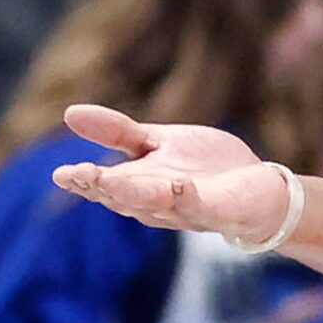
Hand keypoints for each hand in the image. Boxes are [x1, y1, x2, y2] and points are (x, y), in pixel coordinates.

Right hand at [49, 104, 294, 246]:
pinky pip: (200, 205)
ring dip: (132, 194)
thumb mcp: (157, 142)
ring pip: (155, 204)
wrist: (262, 190)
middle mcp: (157, 204)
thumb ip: (117, 132)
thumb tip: (69, 113)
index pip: (104, 186)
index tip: (61, 174)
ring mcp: (187, 209)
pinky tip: (177, 185)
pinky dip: (188, 198)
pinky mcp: (219, 209)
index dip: (83, 181)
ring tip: (106, 179)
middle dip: (99, 187)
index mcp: (139, 187)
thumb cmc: (206, 169)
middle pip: (123, 198)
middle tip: (73, 176)